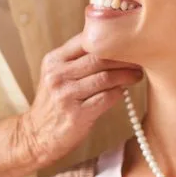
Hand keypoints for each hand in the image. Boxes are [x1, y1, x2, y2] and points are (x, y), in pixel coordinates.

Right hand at [19, 33, 143, 167]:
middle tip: (139, 59)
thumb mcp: (56, 75)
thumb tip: (111, 46)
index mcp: (53, 61)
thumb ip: (76, 60)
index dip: (109, 41)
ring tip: (137, 75)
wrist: (36, 135)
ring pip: (105, 78)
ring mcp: (66, 95)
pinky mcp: (77, 115)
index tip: (127, 43)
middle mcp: (57, 75)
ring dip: (126, 75)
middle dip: (123, 58)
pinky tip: (123, 92)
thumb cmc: (53, 103)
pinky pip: (106, 99)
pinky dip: (118, 93)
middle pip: (98, 58)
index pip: (85, 41)